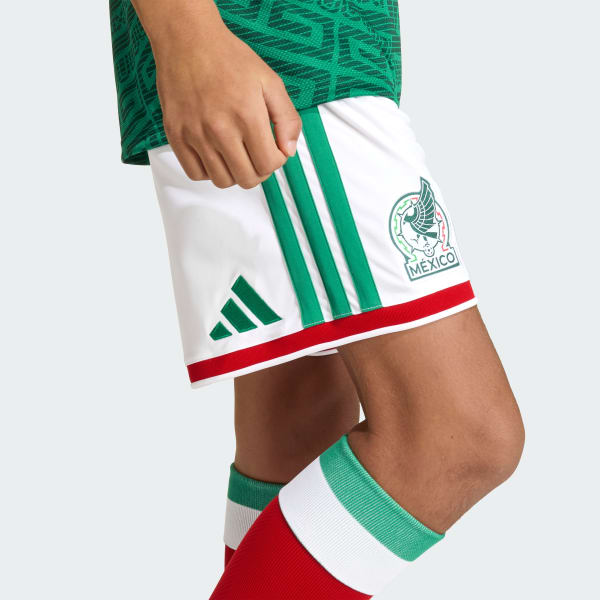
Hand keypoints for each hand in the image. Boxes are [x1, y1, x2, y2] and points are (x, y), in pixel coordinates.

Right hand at [153, 23, 301, 187]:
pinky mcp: (176, 136)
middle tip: (257, 155)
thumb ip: (287, 119)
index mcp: (247, 116)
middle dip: (258, 171)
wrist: (188, 40)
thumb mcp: (270, 82)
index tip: (273, 151)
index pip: (268, 165)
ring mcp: (196, 135)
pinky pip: (196, 174)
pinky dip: (209, 172)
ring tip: (237, 154)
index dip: (276, 162)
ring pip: (223, 181)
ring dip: (235, 173)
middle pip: (247, 179)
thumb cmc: (228, 58)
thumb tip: (288, 151)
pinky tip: (216, 155)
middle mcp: (220, 130)